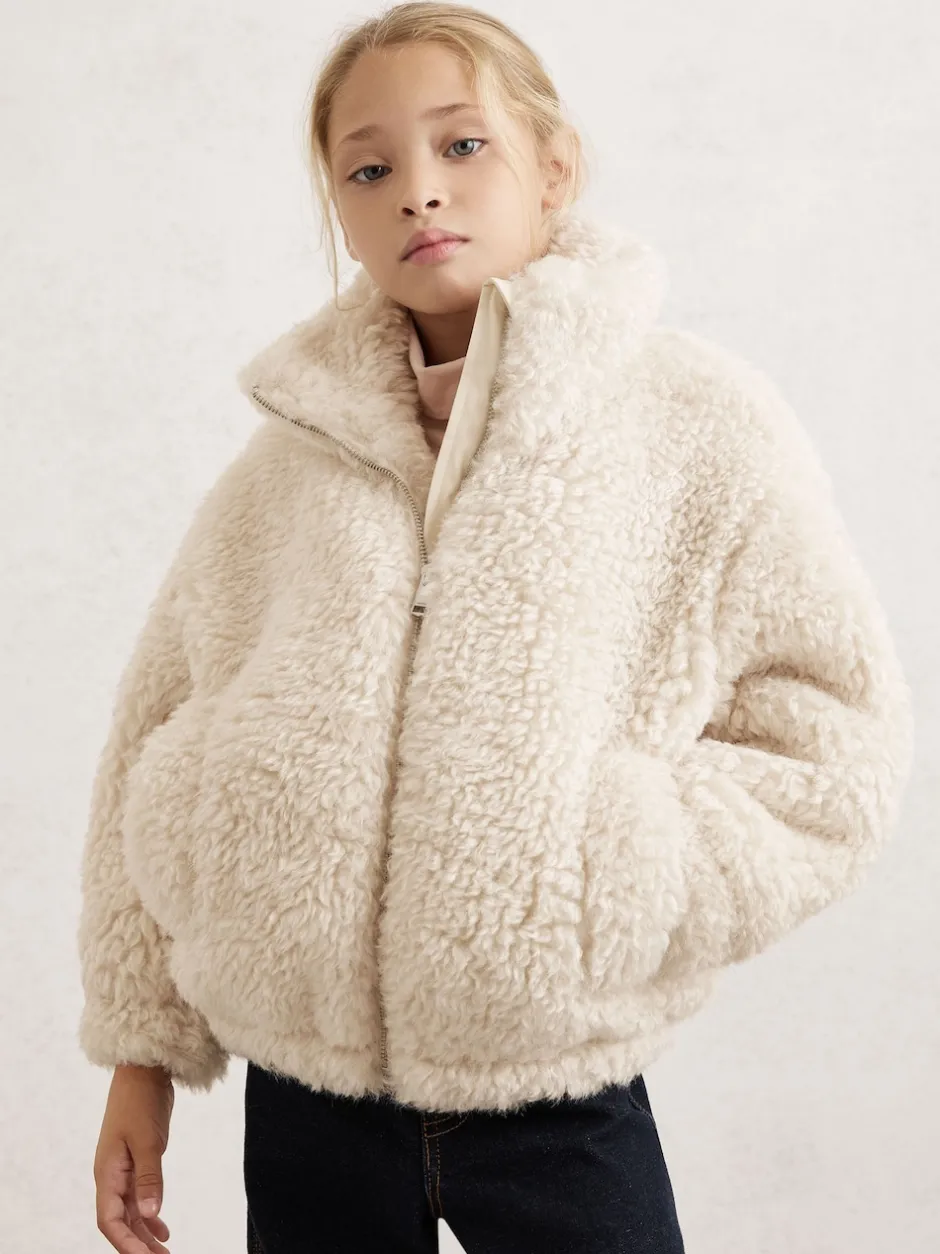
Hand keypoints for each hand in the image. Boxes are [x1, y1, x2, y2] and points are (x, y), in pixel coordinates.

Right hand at [93, 1063, 174, 1252]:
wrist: (144, 1071)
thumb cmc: (140, 1102)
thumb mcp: (147, 1141)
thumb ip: (149, 1178)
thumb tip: (149, 1215)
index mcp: (107, 1173)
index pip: (109, 1220)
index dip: (126, 1243)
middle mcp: (111, 1176)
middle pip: (120, 1221)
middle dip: (137, 1245)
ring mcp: (123, 1170)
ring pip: (131, 1212)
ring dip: (145, 1233)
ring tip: (164, 1252)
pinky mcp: (137, 1162)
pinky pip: (139, 1197)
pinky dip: (150, 1214)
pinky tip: (163, 1229)